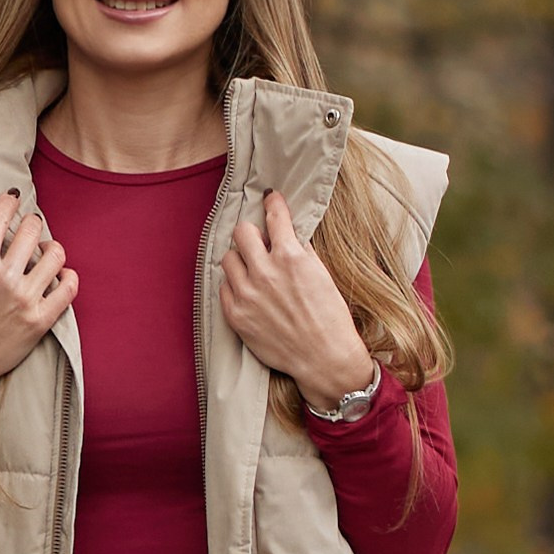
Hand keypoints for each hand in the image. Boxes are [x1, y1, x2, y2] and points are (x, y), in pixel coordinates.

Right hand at [0, 192, 76, 415]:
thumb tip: (1, 233)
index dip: (9, 201)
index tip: (14, 197)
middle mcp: (4, 276)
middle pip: (32, 229)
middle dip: (32, 224)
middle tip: (32, 228)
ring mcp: (24, 298)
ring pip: (55, 254)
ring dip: (52, 248)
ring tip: (47, 252)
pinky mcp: (40, 320)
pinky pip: (68, 288)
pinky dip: (69, 276)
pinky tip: (63, 275)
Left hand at [218, 188, 375, 406]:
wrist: (323, 357)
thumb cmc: (329, 317)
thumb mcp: (321, 275)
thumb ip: (301, 252)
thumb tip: (287, 235)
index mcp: (290, 258)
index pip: (275, 217)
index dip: (273, 202)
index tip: (271, 196)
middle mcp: (265, 272)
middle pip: (242, 232)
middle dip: (252, 233)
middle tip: (259, 241)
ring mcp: (247, 294)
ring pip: (228, 258)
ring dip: (240, 259)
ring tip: (252, 269)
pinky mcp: (235, 314)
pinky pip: (223, 287)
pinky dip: (234, 285)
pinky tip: (248, 291)